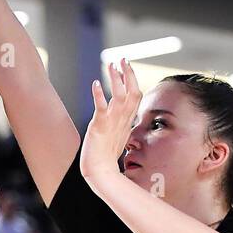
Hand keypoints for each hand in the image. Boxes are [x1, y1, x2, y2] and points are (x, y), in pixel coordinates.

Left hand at [80, 57, 141, 189]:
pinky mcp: (99, 128)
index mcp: (126, 121)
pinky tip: (96, 83)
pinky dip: (99, 96)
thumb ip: (121, 124)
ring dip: (116, 80)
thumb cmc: (106, 157)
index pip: (135, 96)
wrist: (100, 173)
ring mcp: (111, 123)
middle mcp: (121, 120)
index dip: (133, 80)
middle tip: (122, 59)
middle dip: (128, 74)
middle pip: (131, 92)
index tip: (128, 66)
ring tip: (111, 65)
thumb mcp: (118, 136)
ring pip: (119, 97)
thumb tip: (124, 118)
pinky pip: (101, 109)